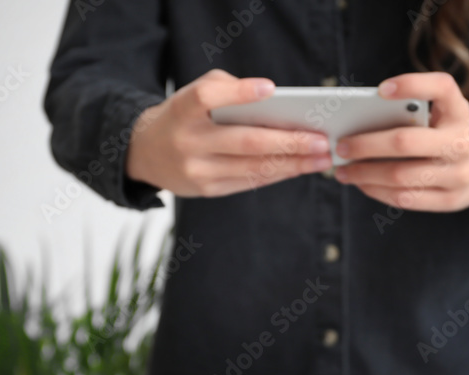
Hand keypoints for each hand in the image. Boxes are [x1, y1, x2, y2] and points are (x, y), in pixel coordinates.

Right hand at [126, 69, 331, 197]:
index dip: (239, 93)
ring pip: (253, 167)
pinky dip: (278, 174)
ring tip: (322, 158)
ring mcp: (198, 170)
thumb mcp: (193, 93)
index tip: (271, 89)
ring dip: (293, 164)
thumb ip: (226, 89)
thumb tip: (274, 102)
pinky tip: (300, 167)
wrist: (146, 153)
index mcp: (183, 109)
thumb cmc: (183, 115)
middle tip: (322, 140)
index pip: (208, 97)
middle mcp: (189, 141)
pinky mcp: (207, 190)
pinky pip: (249, 182)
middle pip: (245, 142)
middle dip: (288, 142)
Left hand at [333, 72, 468, 211]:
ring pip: (401, 177)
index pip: (442, 87)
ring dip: (365, 174)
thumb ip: (412, 111)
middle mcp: (463, 141)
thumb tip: (360, 123)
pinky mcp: (452, 200)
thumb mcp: (442, 112)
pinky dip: (378, 191)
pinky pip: (406, 199)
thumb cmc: (447, 130)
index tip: (381, 89)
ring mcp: (460, 174)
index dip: (411, 85)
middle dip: (366, 145)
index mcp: (460, 110)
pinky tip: (362, 185)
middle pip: (405, 142)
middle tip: (340, 146)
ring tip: (344, 170)